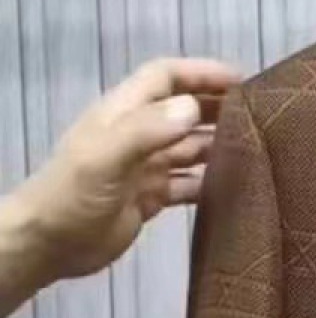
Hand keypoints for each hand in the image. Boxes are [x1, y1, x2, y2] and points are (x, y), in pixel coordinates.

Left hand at [13, 57, 239, 281]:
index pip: (166, 78)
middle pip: (183, 110)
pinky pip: (189, 184)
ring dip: (219, 146)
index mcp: (123, 113)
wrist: (50, 244)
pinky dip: (211, 183)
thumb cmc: (73, 195)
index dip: (202, 73)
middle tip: (261, 115)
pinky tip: (236, 189)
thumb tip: (194, 107)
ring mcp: (145, 167)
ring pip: (190, 148)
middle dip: (218, 107)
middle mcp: (137, 134)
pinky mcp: (151, 197)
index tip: (242, 80)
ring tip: (258, 151)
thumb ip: (147, 130)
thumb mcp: (106, 157)